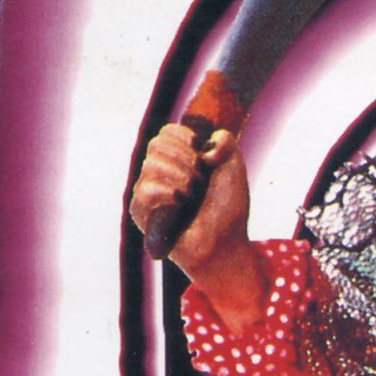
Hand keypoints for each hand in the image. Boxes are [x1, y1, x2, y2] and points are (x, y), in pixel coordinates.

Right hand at [129, 126, 262, 330]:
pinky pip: (144, 188)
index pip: (166, 133)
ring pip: (150, 164)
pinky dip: (166, 193)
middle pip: (157, 144)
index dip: (186, 139)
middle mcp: (160, 174)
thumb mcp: (234, 167)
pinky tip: (179, 203)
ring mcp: (149, 192)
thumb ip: (225, 140)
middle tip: (200, 181)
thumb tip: (204, 145)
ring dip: (180, 176)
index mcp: (177, 161)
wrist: (225, 242)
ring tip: (192, 195)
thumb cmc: (228, 209)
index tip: (204, 159)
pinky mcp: (141, 212)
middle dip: (186, 159)